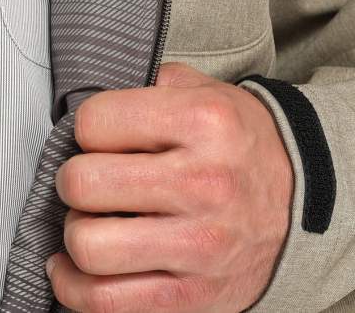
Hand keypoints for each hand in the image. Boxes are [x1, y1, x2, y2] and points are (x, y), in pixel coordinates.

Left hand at [46, 61, 293, 312]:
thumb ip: (148, 84)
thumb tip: (87, 103)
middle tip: (86, 179)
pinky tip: (75, 266)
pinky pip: (107, 302)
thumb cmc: (236, 140)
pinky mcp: (195, 298)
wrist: (303, 200)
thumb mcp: (203, 90)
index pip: (94, 122)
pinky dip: (74, 286)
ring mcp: (200, 247)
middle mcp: (203, 184)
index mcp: (202, 121)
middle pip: (84, 184)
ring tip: (89, 220)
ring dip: (75, 232)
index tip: (98, 136)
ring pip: (89, 247)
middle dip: (72, 180)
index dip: (86, 127)